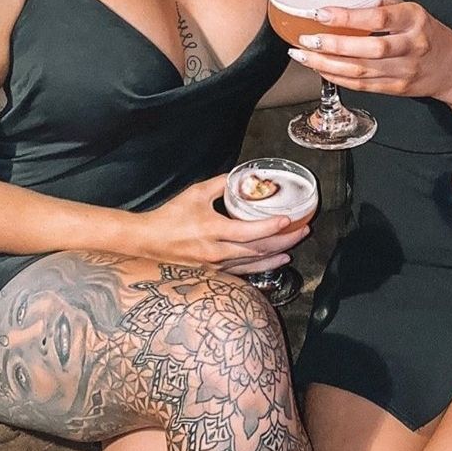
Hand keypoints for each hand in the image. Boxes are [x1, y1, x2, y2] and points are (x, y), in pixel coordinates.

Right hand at [136, 174, 309, 275]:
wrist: (149, 240)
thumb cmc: (171, 216)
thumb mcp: (196, 193)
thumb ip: (222, 184)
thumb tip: (243, 177)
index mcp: (212, 229)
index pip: (249, 231)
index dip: (270, 226)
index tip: (287, 219)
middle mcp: (216, 251)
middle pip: (258, 249)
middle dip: (284, 240)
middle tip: (302, 230)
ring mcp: (216, 266)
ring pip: (253, 263)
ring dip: (276, 254)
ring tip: (294, 245)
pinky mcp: (214, 273)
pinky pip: (244, 271)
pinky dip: (262, 266)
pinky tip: (276, 260)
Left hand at [286, 0, 451, 99]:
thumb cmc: (428, 33)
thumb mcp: (412, 10)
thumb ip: (381, 0)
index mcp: (413, 19)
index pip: (378, 18)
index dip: (347, 17)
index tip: (322, 13)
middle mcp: (411, 46)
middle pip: (368, 49)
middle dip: (332, 45)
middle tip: (306, 39)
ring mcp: (404, 71)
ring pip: (360, 71)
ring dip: (327, 64)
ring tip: (303, 55)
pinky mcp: (396, 89)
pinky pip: (362, 85)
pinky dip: (337, 77)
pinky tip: (320, 68)